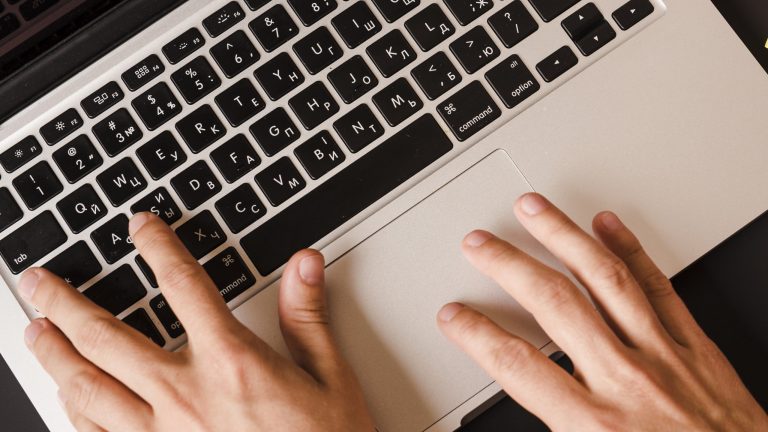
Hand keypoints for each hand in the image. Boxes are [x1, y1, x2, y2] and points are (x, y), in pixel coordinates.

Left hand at [18, 213, 375, 431]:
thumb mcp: (329, 379)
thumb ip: (307, 317)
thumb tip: (303, 265)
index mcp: (231, 363)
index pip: (183, 285)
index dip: (158, 247)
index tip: (141, 229)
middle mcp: (186, 396)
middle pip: (106, 337)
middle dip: (63, 302)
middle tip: (40, 282)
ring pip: (86, 387)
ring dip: (54, 354)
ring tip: (36, 332)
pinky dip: (73, 409)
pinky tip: (67, 395)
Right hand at [438, 193, 767, 430]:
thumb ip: (556, 429)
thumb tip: (524, 404)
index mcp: (595, 426)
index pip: (517, 365)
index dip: (476, 335)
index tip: (455, 315)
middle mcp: (626, 381)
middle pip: (553, 305)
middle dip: (508, 266)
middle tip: (480, 244)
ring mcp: (664, 357)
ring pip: (604, 280)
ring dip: (563, 237)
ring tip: (535, 210)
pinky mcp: (697, 348)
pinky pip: (660, 288)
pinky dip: (631, 251)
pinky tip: (609, 225)